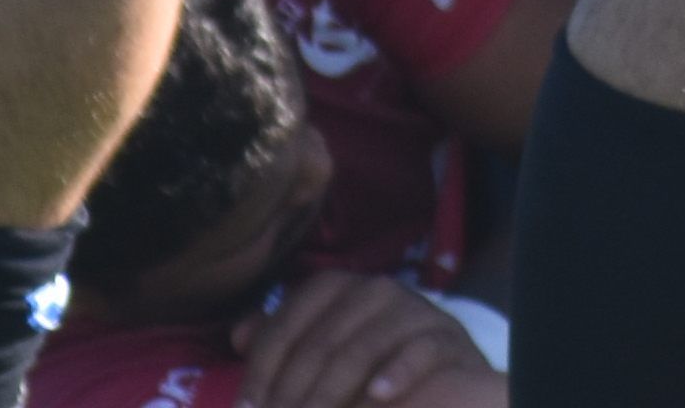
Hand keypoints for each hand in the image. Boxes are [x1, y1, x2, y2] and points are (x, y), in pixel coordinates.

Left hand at [238, 272, 499, 407]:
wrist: (444, 364)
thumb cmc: (370, 358)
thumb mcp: (325, 343)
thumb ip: (283, 338)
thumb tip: (239, 335)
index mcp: (335, 287)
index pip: (285, 326)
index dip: (261, 371)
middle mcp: (372, 289)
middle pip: (319, 344)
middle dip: (291, 393)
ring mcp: (411, 309)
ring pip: (360, 351)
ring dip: (330, 395)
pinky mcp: (445, 335)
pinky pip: (418, 352)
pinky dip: (396, 374)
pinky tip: (377, 396)